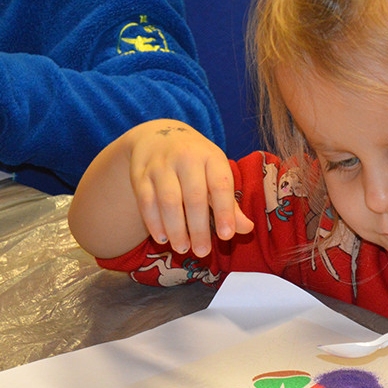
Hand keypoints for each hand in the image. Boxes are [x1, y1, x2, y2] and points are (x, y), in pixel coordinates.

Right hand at [125, 122, 253, 256]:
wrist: (159, 135)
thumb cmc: (196, 163)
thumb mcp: (216, 174)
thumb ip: (229, 204)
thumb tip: (247, 228)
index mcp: (211, 157)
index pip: (220, 186)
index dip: (224, 212)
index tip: (226, 236)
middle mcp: (186, 158)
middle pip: (193, 197)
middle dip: (198, 228)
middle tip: (202, 252)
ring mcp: (161, 165)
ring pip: (168, 201)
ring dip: (175, 229)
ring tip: (182, 249)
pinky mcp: (141, 175)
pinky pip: (146, 202)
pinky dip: (154, 223)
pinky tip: (162, 238)